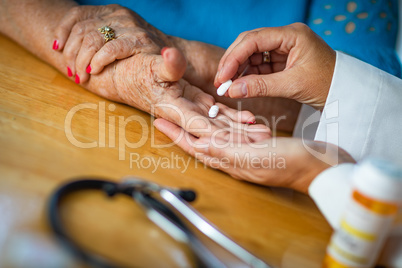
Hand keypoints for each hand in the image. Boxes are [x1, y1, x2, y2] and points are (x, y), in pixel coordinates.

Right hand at [52, 5, 271, 140]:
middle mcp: (184, 114)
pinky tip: (250, 119)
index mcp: (173, 108)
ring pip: (220, 125)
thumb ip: (165, 65)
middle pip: (215, 131)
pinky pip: (217, 115)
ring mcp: (192, 110)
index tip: (238, 141)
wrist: (130, 73)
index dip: (217, 134)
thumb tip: (172, 56)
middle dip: (238, 138)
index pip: (198, 125)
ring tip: (263, 133)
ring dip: (240, 130)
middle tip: (262, 142)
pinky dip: (234, 117)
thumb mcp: (149, 66)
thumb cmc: (136, 70)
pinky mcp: (197, 104)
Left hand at [54, 4, 176, 82]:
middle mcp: (119, 14)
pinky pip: (111, 49)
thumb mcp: (117, 39)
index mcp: (110, 11)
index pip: (77, 14)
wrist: (173, 57)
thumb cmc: (139, 54)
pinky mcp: (139, 40)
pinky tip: (94, 70)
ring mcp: (130, 26)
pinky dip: (99, 61)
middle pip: (82, 29)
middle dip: (71, 54)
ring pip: (92, 38)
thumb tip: (65, 48)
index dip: (62, 31)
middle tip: (70, 71)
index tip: (57, 48)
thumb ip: (97, 38)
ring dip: (82, 60)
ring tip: (80, 76)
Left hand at [154, 118, 354, 193]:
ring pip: (218, 135)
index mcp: (232, 161)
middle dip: (184, 128)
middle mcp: (236, 158)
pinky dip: (228, 123)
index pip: (196, 146)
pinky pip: (237, 133)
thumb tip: (199, 146)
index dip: (177, 134)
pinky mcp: (259, 146)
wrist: (323, 167)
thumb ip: (228, 152)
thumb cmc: (295, 164)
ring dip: (203, 123)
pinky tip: (224, 115)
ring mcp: (247, 152)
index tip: (159, 121)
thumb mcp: (259, 156)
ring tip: (189, 109)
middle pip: (203, 140)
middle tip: (168, 112)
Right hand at [214, 23, 335, 109]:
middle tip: (220, 81)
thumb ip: (261, 87)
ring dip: (239, 70)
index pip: (254, 40)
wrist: (346, 93)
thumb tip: (232, 90)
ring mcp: (283, 48)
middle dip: (233, 62)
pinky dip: (248, 76)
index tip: (222, 76)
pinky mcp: (282, 60)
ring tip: (228, 86)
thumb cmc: (328, 85)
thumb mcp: (293, 86)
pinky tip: (240, 85)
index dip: (234, 57)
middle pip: (250, 44)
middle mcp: (286, 37)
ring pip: (252, 55)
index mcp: (292, 34)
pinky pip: (259, 65)